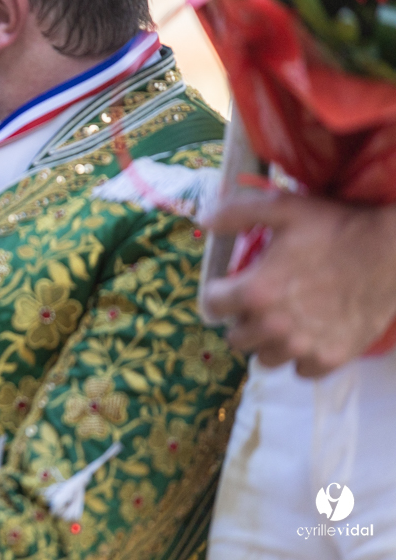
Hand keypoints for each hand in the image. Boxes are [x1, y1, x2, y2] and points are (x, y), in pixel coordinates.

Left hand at [204, 190, 395, 376]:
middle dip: (242, 319)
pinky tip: (309, 334)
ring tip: (284, 320)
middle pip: (235, 338)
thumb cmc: (335, 227)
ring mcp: (303, 347)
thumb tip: (203, 221)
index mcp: (255, 291)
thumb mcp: (281, 207)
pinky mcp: (331, 358)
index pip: (211, 306)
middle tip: (261, 303)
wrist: (392, 250)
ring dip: (268, 342)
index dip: (218, 294)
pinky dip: (300, 357)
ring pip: (264, 358)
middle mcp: (274, 326)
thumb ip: (235, 213)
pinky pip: (300, 371)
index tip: (229, 288)